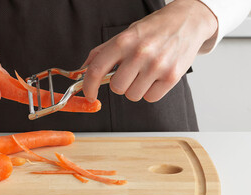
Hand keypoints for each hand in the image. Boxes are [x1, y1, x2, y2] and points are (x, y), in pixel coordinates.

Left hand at [82, 0, 217, 102]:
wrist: (188, 21)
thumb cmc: (153, 29)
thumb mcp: (125, 35)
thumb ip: (102, 53)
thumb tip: (82, 71)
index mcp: (123, 41)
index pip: (97, 70)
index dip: (88, 86)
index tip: (89, 94)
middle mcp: (140, 53)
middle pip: (117, 88)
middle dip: (120, 84)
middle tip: (130, 72)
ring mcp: (157, 65)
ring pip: (133, 95)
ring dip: (136, 88)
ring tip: (145, 72)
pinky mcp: (172, 76)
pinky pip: (150, 98)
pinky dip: (151, 91)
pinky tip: (156, 76)